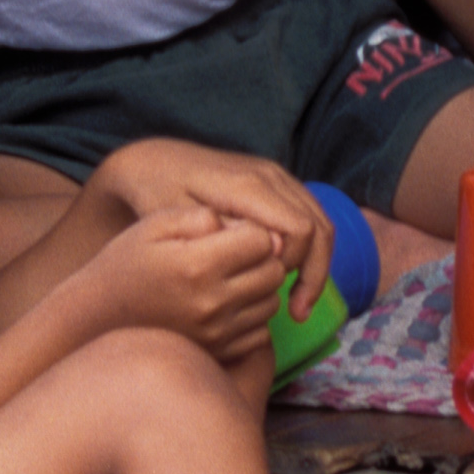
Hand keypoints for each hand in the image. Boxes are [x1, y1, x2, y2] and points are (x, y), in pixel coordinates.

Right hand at [81, 205, 289, 365]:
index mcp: (197, 265)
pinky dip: (253, 316)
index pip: (262, 240)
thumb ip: (202, 216)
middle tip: (236, 253)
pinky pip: (261, 332)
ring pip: (271, 301)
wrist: (97, 316)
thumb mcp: (155, 224)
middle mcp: (212, 303)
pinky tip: (227, 304)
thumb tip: (244, 226)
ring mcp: (217, 332)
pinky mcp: (218, 352)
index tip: (233, 231)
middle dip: (262, 257)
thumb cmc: (127, 262)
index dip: (252, 230)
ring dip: (260, 286)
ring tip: (230, 277)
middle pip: (273, 271)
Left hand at [97, 141, 331, 311]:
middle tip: (298, 312)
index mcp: (248, 186)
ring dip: (316, 265)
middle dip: (314, 273)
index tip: (268, 290)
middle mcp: (270, 176)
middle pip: (319, 227)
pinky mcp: (276, 183)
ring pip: (321, 222)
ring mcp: (276, 176)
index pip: (299, 229)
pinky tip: (290, 278)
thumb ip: (221, 234)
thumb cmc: (156, 194)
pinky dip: (308, 250)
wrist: (152, 161)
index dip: (292, 265)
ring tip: (299, 304)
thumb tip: (271, 249)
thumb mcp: (176, 220)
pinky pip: (309, 217)